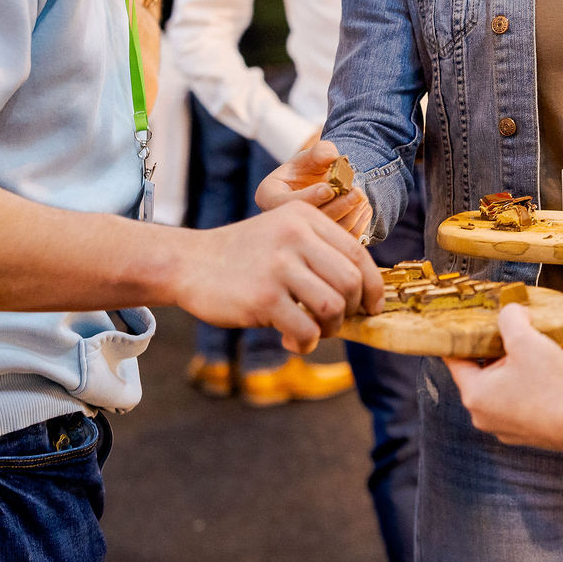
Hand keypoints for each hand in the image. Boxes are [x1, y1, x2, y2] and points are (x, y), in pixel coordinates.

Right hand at [173, 201, 383, 353]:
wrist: (189, 263)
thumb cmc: (244, 256)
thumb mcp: (283, 234)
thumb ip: (320, 252)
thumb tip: (364, 293)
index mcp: (305, 218)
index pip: (358, 254)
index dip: (373, 286)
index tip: (372, 306)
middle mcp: (295, 236)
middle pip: (350, 282)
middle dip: (351, 310)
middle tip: (334, 322)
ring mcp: (278, 266)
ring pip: (332, 307)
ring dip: (329, 329)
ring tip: (312, 332)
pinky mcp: (263, 297)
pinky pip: (305, 329)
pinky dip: (306, 343)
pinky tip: (292, 341)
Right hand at [257, 140, 373, 240]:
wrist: (319, 184)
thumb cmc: (310, 168)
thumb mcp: (311, 155)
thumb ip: (320, 151)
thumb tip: (331, 156)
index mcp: (269, 196)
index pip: (284, 203)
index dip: (310, 197)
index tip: (330, 188)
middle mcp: (280, 220)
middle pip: (307, 222)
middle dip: (336, 207)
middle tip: (357, 192)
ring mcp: (299, 236)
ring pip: (326, 235)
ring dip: (349, 216)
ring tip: (362, 197)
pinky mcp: (320, 245)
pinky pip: (338, 242)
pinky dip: (356, 226)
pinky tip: (365, 208)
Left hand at [446, 304, 562, 453]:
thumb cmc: (552, 386)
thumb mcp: (526, 340)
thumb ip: (510, 318)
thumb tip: (511, 312)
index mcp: (475, 395)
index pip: (455, 359)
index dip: (462, 336)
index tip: (468, 323)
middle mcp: (485, 415)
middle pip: (485, 370)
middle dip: (501, 346)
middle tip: (514, 329)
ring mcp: (507, 426)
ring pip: (508, 382)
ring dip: (523, 360)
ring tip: (542, 341)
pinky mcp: (529, 430)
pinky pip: (526, 396)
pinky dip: (537, 377)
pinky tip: (557, 358)